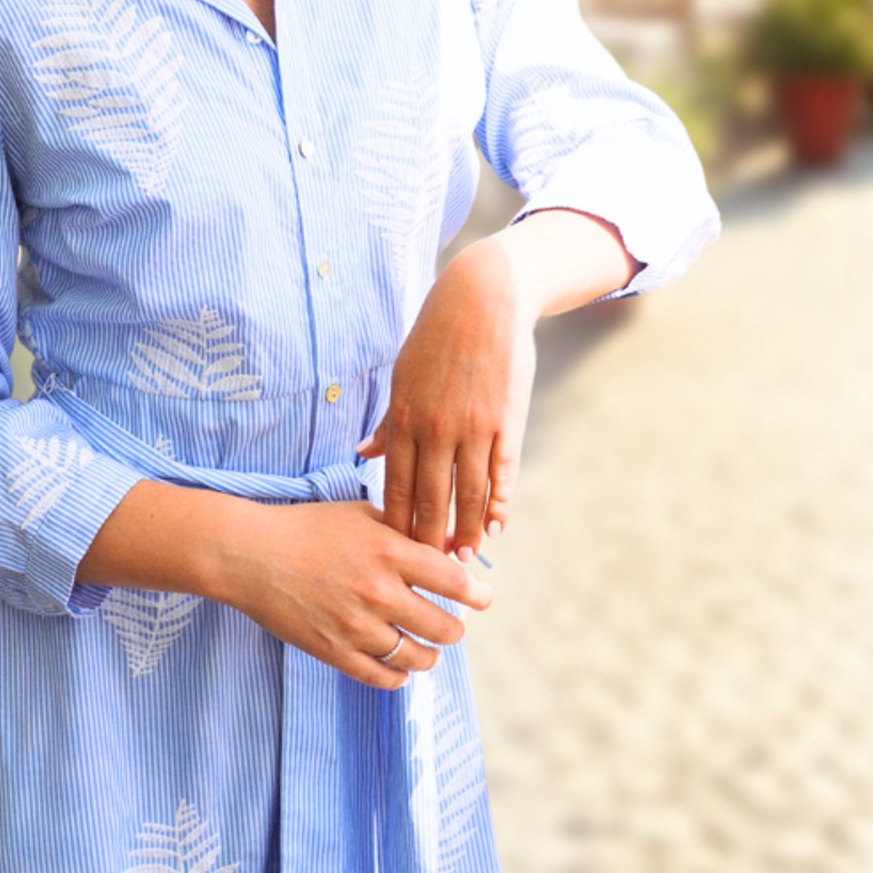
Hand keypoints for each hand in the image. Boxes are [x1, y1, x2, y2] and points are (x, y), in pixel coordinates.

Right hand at [211, 498, 490, 689]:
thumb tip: (445, 551)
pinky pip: (379, 676)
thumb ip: (405, 533)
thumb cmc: (311, 528)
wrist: (254, 556)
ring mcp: (355, 626)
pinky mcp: (332, 651)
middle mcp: (379, 591)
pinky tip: (402, 670)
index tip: (485, 599)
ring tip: (431, 651)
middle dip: (455, 629)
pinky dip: (397, 677)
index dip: (476, 594)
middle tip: (455, 626)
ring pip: (414, 656)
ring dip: (429, 656)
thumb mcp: (364, 516)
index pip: (452, 580)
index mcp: (390, 552)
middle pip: (441, 625)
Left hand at [361, 237, 536, 558]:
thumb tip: (365, 455)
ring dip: (468, 532)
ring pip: (469, 495)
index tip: (397, 554)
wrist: (484, 299)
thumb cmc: (437, 337)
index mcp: (405, 420)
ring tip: (466, 559)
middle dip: (429, 540)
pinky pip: (502, 473)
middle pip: (430, 501)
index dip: (396, 527)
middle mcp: (436, 430)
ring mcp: (474, 428)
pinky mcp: (507, 421)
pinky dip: (500, 502)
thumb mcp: (402, 376)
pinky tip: (498, 524)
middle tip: (430, 573)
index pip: (395, 489)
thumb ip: (388, 423)